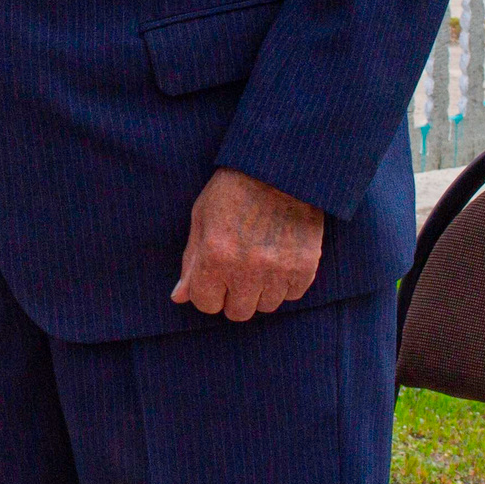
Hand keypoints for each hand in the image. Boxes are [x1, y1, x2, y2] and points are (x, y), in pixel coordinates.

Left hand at [170, 167, 324, 320]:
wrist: (279, 171)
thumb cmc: (232, 191)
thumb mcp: (202, 219)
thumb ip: (191, 261)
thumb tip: (179, 297)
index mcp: (215, 257)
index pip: (206, 303)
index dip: (208, 293)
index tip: (213, 280)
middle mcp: (246, 270)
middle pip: (237, 312)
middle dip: (234, 296)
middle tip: (237, 272)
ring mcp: (278, 271)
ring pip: (266, 306)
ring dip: (261, 291)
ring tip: (260, 260)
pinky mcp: (305, 268)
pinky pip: (292, 295)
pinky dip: (286, 283)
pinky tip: (280, 258)